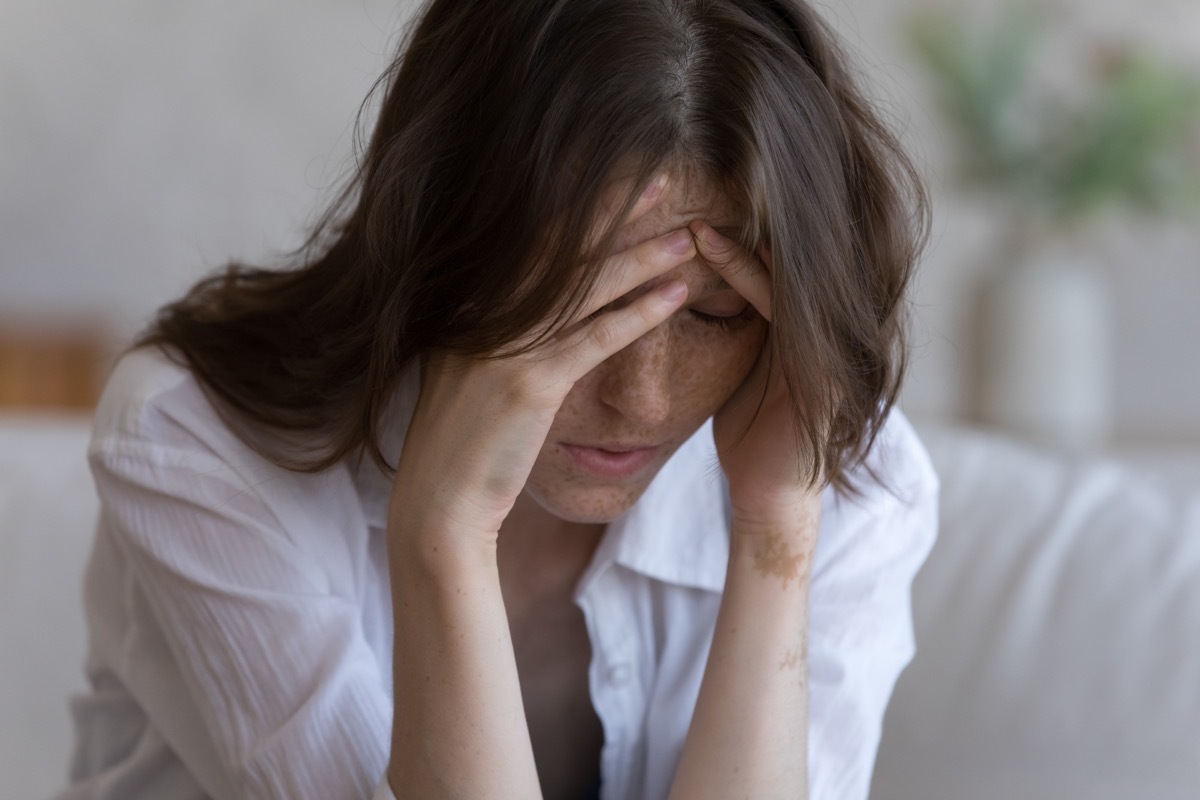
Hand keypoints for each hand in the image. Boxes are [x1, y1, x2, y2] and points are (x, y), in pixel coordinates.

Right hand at [389, 181, 695, 546]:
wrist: (440, 503)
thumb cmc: (462, 444)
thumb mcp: (470, 374)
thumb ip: (497, 334)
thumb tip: (532, 309)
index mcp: (470, 304)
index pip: (534, 241)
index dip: (580, 206)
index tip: (620, 180)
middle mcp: (485, 313)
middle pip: (564, 249)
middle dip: (616, 210)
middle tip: (664, 177)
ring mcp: (505, 345)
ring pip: (588, 288)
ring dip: (643, 259)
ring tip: (689, 238)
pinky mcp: (530, 383)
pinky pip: (596, 339)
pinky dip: (640, 314)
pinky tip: (677, 297)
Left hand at [689, 221, 822, 535]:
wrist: (768, 494)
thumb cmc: (749, 436)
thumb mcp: (742, 373)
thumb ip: (740, 333)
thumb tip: (699, 296)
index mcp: (801, 331)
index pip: (774, 269)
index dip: (735, 240)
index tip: (689, 214)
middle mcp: (821, 333)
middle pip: (784, 264)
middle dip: (739, 230)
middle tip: (690, 200)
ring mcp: (826, 348)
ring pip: (784, 278)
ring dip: (737, 248)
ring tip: (696, 225)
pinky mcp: (821, 369)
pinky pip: (784, 309)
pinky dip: (750, 277)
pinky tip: (717, 253)